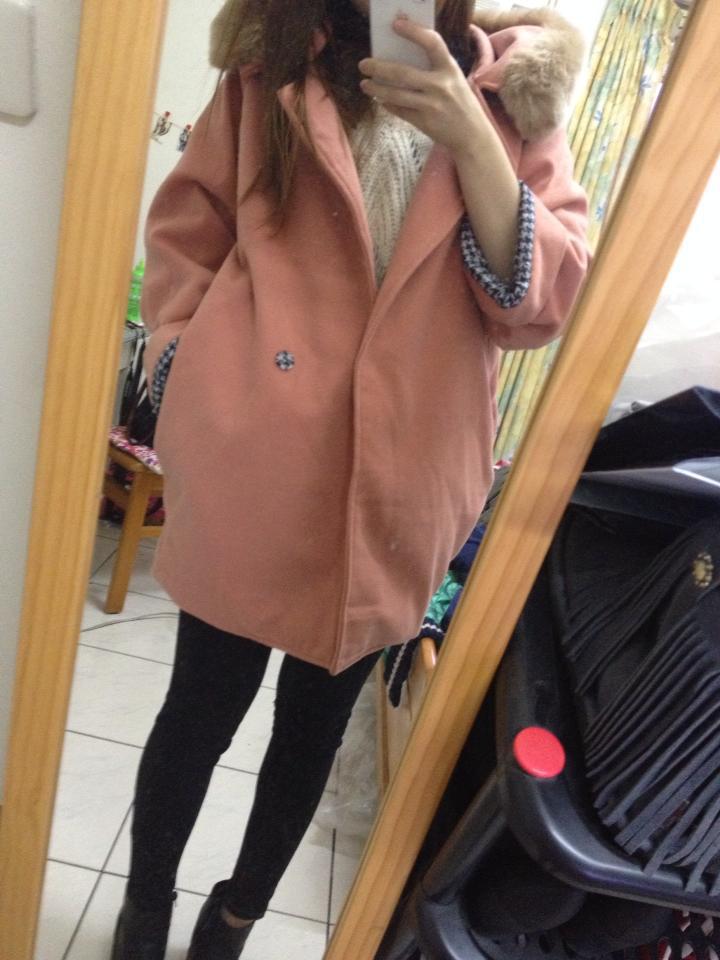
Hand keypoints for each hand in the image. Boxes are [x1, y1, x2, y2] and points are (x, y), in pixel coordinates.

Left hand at [358, 17, 490, 156]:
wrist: (472, 135)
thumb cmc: (460, 102)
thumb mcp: (454, 79)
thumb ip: (434, 67)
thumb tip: (402, 55)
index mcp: (449, 69)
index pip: (432, 43)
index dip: (413, 32)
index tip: (396, 24)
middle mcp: (440, 86)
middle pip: (403, 73)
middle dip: (379, 68)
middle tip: (363, 64)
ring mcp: (431, 106)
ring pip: (396, 95)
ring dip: (376, 89)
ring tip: (365, 84)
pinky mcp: (424, 123)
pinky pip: (399, 111)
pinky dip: (387, 104)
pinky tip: (380, 99)